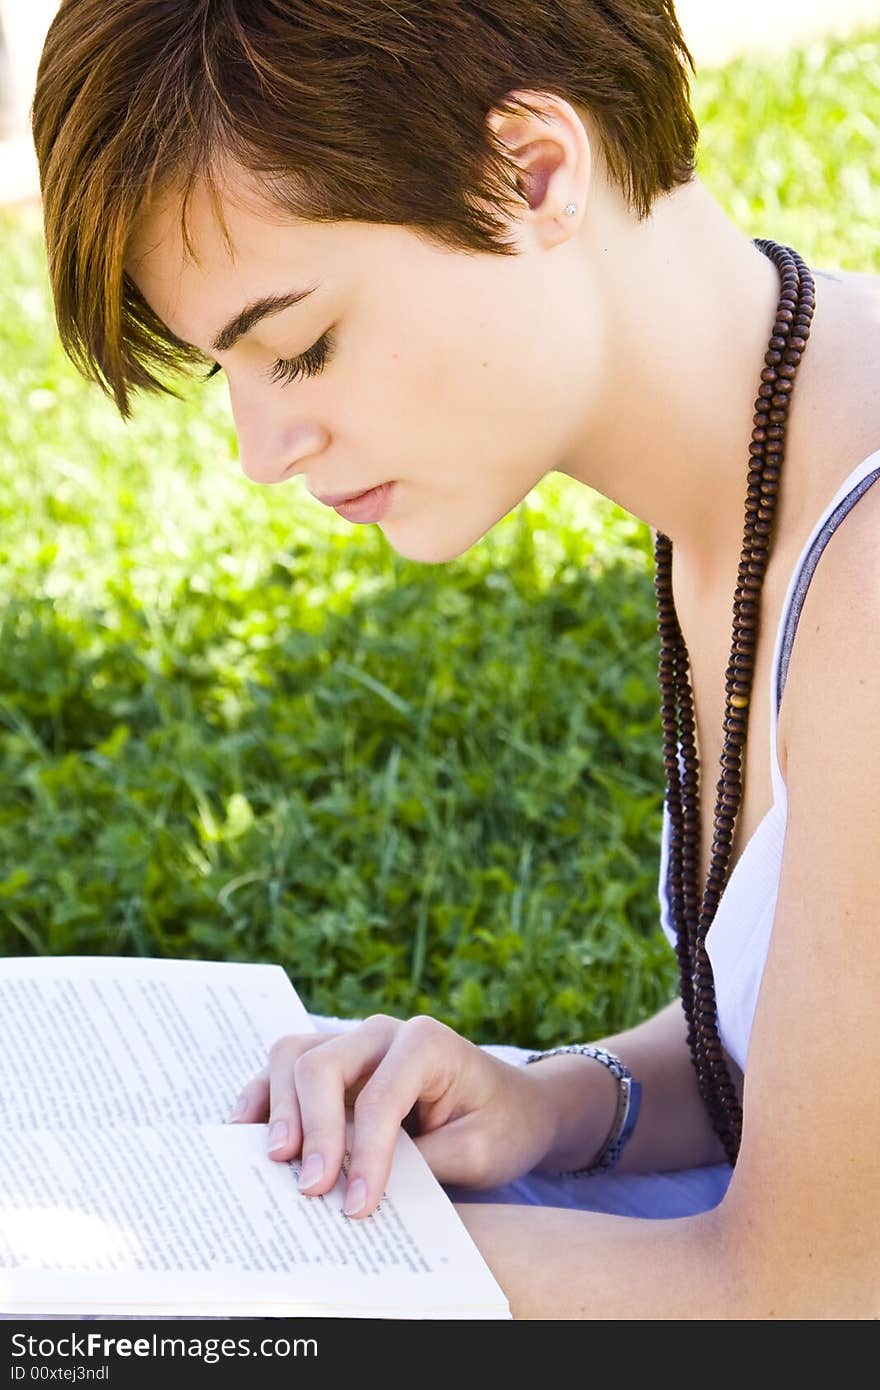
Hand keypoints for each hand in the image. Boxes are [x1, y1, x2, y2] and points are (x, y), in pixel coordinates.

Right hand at [229, 1013, 557, 1217]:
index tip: (358, 1205)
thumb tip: (360, 1193)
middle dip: (314, 1128)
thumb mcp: (480, 1151)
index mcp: (427, 1043)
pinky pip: (284, 1069)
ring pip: (295, 1055)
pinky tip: (247, 1129)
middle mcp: (383, 1033)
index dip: (365, 1153)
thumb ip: (424, 1165)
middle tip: (313, 1188)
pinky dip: (264, 1096)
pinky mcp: (334, 1066)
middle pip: (324, 1064)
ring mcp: (353, 1044)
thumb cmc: (501, 1124)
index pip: (381, 1096)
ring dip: (281, 1107)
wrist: (513, 1105)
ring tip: (278, 1160)